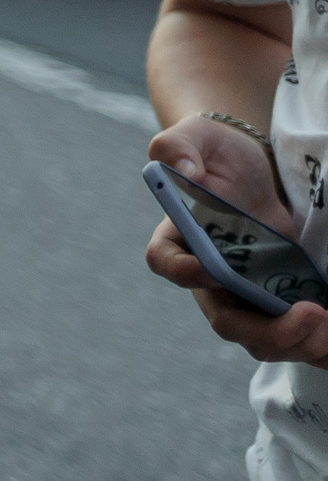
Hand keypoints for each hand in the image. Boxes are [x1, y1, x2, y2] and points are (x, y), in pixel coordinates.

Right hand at [144, 120, 327, 366]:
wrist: (255, 167)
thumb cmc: (218, 151)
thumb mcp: (197, 136)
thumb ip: (178, 145)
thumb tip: (183, 168)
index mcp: (177, 238)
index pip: (166, 262)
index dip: (184, 271)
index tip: (212, 268)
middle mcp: (208, 277)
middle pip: (226, 320)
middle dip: (267, 330)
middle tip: (308, 315)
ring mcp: (245, 293)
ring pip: (262, 338)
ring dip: (297, 343)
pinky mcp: (279, 298)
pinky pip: (293, 336)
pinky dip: (314, 344)